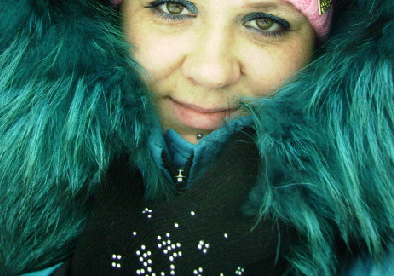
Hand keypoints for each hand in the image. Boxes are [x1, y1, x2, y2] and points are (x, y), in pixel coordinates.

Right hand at [58, 130, 293, 274]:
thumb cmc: (113, 261)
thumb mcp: (112, 211)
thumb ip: (126, 177)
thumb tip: (131, 154)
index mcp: (204, 214)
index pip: (243, 168)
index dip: (248, 144)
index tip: (248, 131)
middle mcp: (230, 246)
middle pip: (280, 223)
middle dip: (282, 204)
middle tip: (265, 188)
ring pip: (275, 257)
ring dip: (270, 238)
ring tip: (255, 225)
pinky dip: (258, 266)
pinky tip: (241, 258)